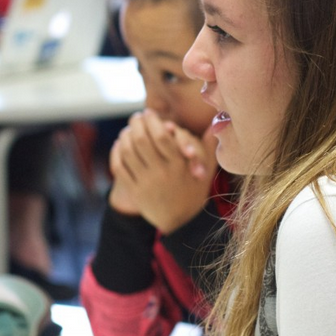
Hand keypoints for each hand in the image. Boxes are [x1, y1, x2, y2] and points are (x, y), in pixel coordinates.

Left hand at [110, 110, 217, 233]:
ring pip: (128, 152)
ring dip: (125, 136)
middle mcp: (162, 173)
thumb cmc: (195, 191)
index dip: (153, 121)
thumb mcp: (207, 169)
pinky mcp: (135, 192)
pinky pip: (120, 167)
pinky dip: (117, 153)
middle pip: (142, 140)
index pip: (162, 136)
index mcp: (180, 165)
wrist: (181, 223)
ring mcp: (147, 183)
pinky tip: (120, 145)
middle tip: (136, 117)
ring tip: (128, 130)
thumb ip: (210, 145)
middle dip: (136, 124)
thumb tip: (218, 122)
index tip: (149, 113)